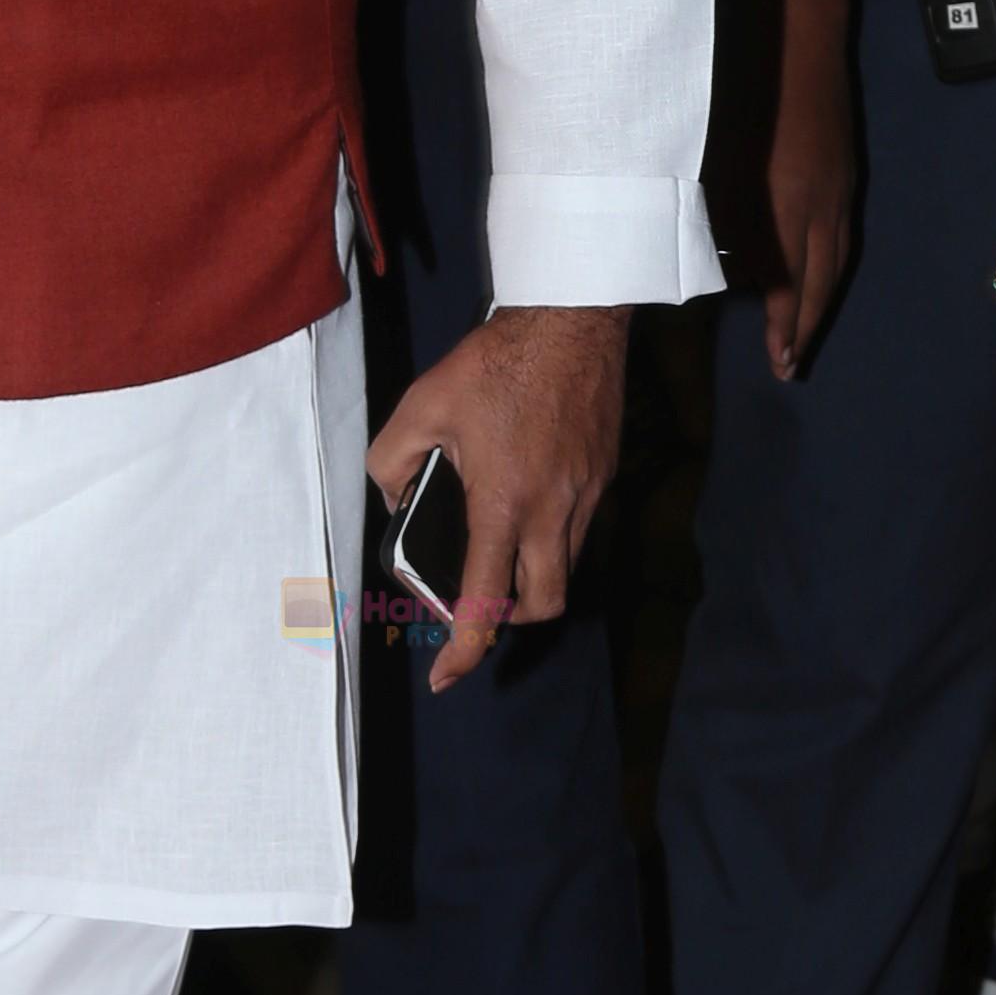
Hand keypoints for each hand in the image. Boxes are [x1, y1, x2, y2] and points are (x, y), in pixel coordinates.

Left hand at [366, 304, 629, 691]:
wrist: (572, 318)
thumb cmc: (494, 362)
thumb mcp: (420, 406)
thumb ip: (390, 462)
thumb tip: (394, 500)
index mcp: (503, 505)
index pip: (486, 602)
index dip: (465, 651)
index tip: (447, 677)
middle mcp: (552, 512)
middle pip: (543, 605)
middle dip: (510, 620)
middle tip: (481, 602)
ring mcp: (586, 495)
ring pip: (565, 567)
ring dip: (532, 575)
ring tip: (500, 546)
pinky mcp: (604, 475)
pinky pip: (579, 528)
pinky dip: (552, 536)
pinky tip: (528, 500)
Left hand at [758, 14, 857, 381]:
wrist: (798, 32)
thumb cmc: (742, 91)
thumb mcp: (721, 163)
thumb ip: (726, 220)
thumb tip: (728, 270)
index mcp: (788, 203)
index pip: (790, 283)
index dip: (783, 325)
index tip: (779, 362)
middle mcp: (824, 203)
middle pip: (822, 280)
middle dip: (806, 326)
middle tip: (792, 365)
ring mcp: (840, 185)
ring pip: (838, 258)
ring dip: (822, 301)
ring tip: (805, 333)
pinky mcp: (845, 169)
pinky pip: (842, 234)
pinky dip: (831, 266)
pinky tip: (818, 275)